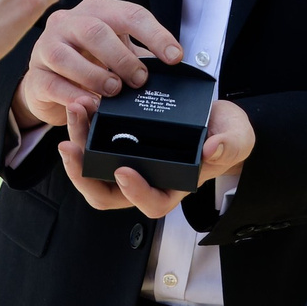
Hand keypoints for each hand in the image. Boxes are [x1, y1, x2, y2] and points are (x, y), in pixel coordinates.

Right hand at [11, 0, 184, 129]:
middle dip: (121, 56)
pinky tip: (90, 105)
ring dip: (95, 75)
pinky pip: (51, 83)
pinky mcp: (35, 76)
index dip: (155, 35)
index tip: (174, 57)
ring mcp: (46, 47)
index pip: (130, 14)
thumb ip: (139, 58)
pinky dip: (73, 96)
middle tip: (140, 80)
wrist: (50, 86)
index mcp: (96, 10)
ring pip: (65, 54)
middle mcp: (68, 22)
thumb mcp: (118, 55)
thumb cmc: (90, 65)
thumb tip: (171, 70)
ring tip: (114, 92)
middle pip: (94, 29)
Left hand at [56, 95, 253, 217]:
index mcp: (173, 186)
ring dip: (78, 141)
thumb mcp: (236, 137)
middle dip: (82, 173)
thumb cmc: (225, 134)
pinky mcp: (120, 141)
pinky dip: (85, 124)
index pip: (152, 202)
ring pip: (93, 165)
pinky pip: (95, 141)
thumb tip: (211, 150)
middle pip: (106, 192)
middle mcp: (146, 178)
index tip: (123, 172)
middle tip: (70, 148)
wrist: (215, 116)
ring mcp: (129, 160)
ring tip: (76, 111)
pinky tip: (84, 102)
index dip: (136, 193)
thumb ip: (229, 145)